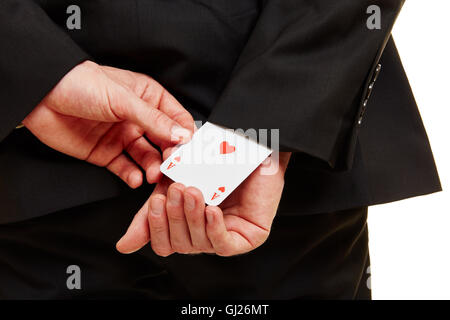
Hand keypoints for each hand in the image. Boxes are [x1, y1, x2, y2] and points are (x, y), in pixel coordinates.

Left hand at [23, 61, 193, 187]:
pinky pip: (126, 168)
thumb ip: (155, 120)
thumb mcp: (124, 99)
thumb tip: (182, 135)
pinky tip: (136, 178)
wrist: (41, 96)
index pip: (176, 119)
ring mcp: (123, 137)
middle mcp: (138, 119)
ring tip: (153, 174)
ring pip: (147, 157)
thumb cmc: (80, 84)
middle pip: (164, 141)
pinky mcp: (107, 154)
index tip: (189, 151)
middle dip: (170, 156)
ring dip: (153, 167)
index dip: (185, 135)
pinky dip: (133, 176)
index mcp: (148, 98)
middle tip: (174, 168)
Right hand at [116, 152, 290, 255]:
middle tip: (177, 190)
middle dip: (174, 217)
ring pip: (198, 244)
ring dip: (192, 217)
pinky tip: (211, 210)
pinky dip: (213, 228)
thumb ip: (150, 212)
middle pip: (178, 245)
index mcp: (186, 225)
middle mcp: (203, 235)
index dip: (155, 228)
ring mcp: (225, 236)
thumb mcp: (173, 182)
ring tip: (194, 191)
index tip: (156, 203)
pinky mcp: (247, 237)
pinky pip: (224, 244)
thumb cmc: (213, 160)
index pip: (163, 244)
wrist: (249, 144)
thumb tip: (123, 247)